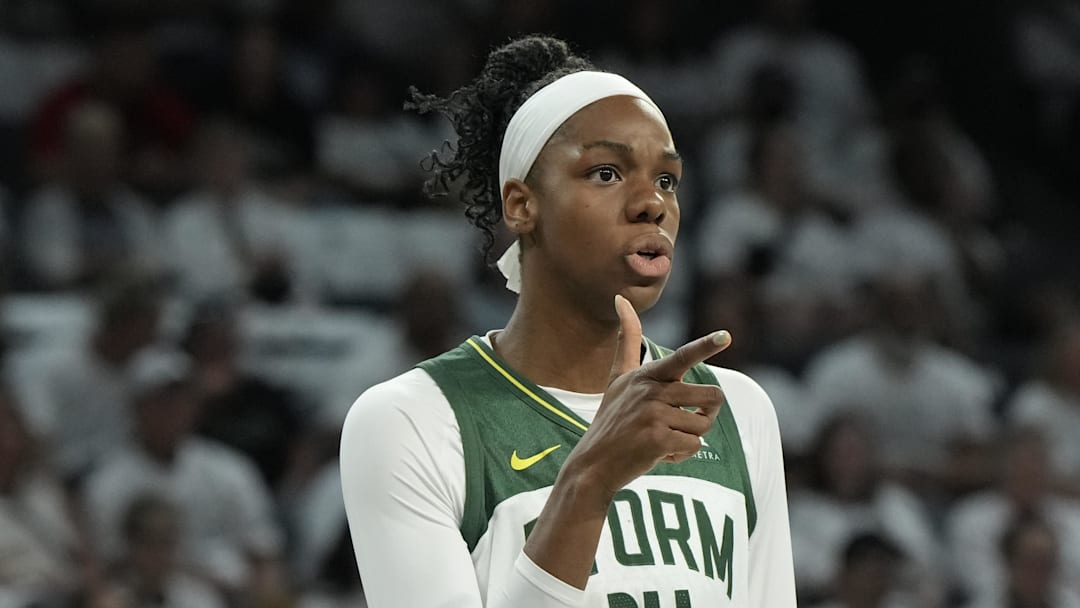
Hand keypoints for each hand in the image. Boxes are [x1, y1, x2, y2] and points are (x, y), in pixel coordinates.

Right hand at [565, 295, 730, 498]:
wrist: (593, 464)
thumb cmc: (611, 420)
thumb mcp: (617, 378)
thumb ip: (627, 341)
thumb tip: (620, 298)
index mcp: (647, 375)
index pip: (682, 358)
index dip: (706, 346)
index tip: (726, 336)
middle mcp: (650, 391)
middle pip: (712, 396)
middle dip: (705, 415)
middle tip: (681, 423)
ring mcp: (652, 414)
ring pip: (704, 424)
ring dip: (690, 437)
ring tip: (663, 438)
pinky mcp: (657, 438)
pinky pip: (694, 446)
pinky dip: (680, 455)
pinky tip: (657, 453)